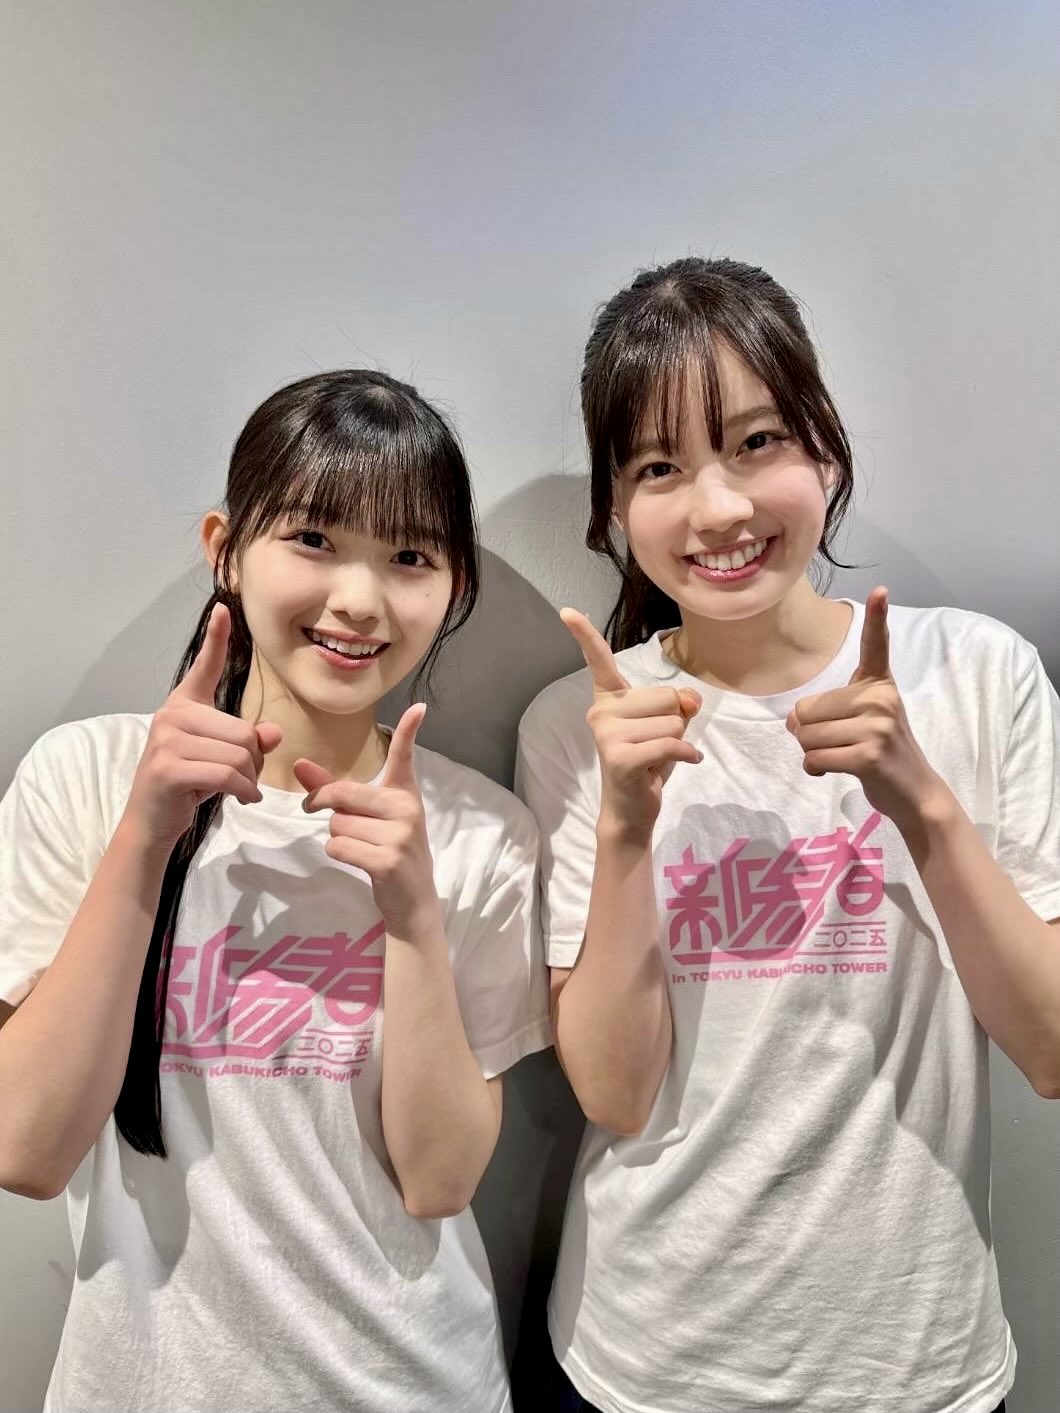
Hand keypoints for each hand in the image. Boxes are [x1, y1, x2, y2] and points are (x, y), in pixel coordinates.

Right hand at [123, 604, 282, 848]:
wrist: (151, 821)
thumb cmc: (188, 785)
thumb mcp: (222, 757)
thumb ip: (248, 741)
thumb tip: (273, 733)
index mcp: (184, 705)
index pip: (205, 666)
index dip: (217, 637)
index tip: (224, 608)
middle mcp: (171, 714)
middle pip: (243, 732)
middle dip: (253, 761)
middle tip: (243, 778)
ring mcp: (166, 739)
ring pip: (238, 755)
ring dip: (249, 780)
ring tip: (238, 789)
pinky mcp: (167, 767)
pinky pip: (227, 774)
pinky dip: (243, 791)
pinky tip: (242, 798)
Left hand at [296, 704, 438, 930]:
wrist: (413, 901)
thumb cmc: (388, 851)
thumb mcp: (368, 818)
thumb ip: (333, 790)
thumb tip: (300, 764)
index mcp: (405, 794)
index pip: (404, 757)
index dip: (408, 731)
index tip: (418, 708)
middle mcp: (406, 809)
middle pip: (343, 794)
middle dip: (324, 805)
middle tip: (323, 814)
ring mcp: (399, 834)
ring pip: (337, 824)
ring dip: (338, 837)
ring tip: (363, 848)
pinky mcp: (387, 860)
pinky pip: (339, 846)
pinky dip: (339, 854)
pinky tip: (362, 861)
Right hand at [560, 607, 701, 833]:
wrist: (633, 810)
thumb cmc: (649, 763)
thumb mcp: (668, 726)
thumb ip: (679, 705)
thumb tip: (689, 698)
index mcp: (609, 699)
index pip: (598, 661)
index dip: (584, 634)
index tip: (566, 611)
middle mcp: (600, 712)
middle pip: (666, 696)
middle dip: (675, 721)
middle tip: (655, 746)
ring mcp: (606, 734)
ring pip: (673, 721)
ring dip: (677, 743)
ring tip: (657, 760)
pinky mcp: (620, 757)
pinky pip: (671, 744)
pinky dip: (686, 755)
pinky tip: (682, 763)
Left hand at [786, 587, 943, 827]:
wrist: (913, 791)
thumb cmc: (878, 752)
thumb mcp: (860, 720)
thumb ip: (825, 711)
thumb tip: (793, 720)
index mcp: (879, 684)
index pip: (876, 645)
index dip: (877, 618)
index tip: (880, 590)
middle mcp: (881, 697)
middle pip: (806, 710)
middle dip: (810, 733)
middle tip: (840, 743)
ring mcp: (877, 725)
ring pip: (807, 735)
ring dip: (813, 753)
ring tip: (842, 756)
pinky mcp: (869, 753)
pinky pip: (815, 757)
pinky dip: (817, 768)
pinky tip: (837, 770)